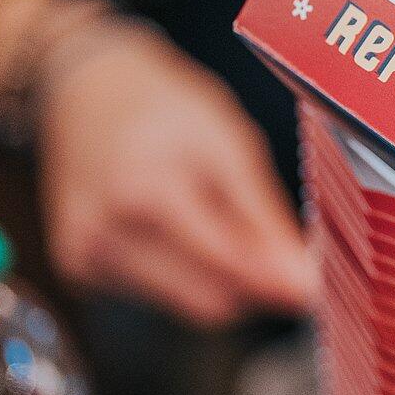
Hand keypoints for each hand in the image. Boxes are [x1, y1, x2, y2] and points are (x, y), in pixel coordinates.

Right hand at [37, 20, 315, 327]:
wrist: (89, 89)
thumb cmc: (167, 108)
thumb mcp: (230, 142)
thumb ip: (264, 214)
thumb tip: (301, 275)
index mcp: (148, 186)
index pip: (228, 260)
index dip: (280, 279)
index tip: (316, 289)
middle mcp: (107, 227)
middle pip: (210, 299)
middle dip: (255, 282)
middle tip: (278, 250)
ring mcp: (87, 252)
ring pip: (188, 305)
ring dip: (222, 279)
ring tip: (216, 219)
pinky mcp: (79, 267)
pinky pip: (159, 297)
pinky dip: (184, 273)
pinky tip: (178, 228)